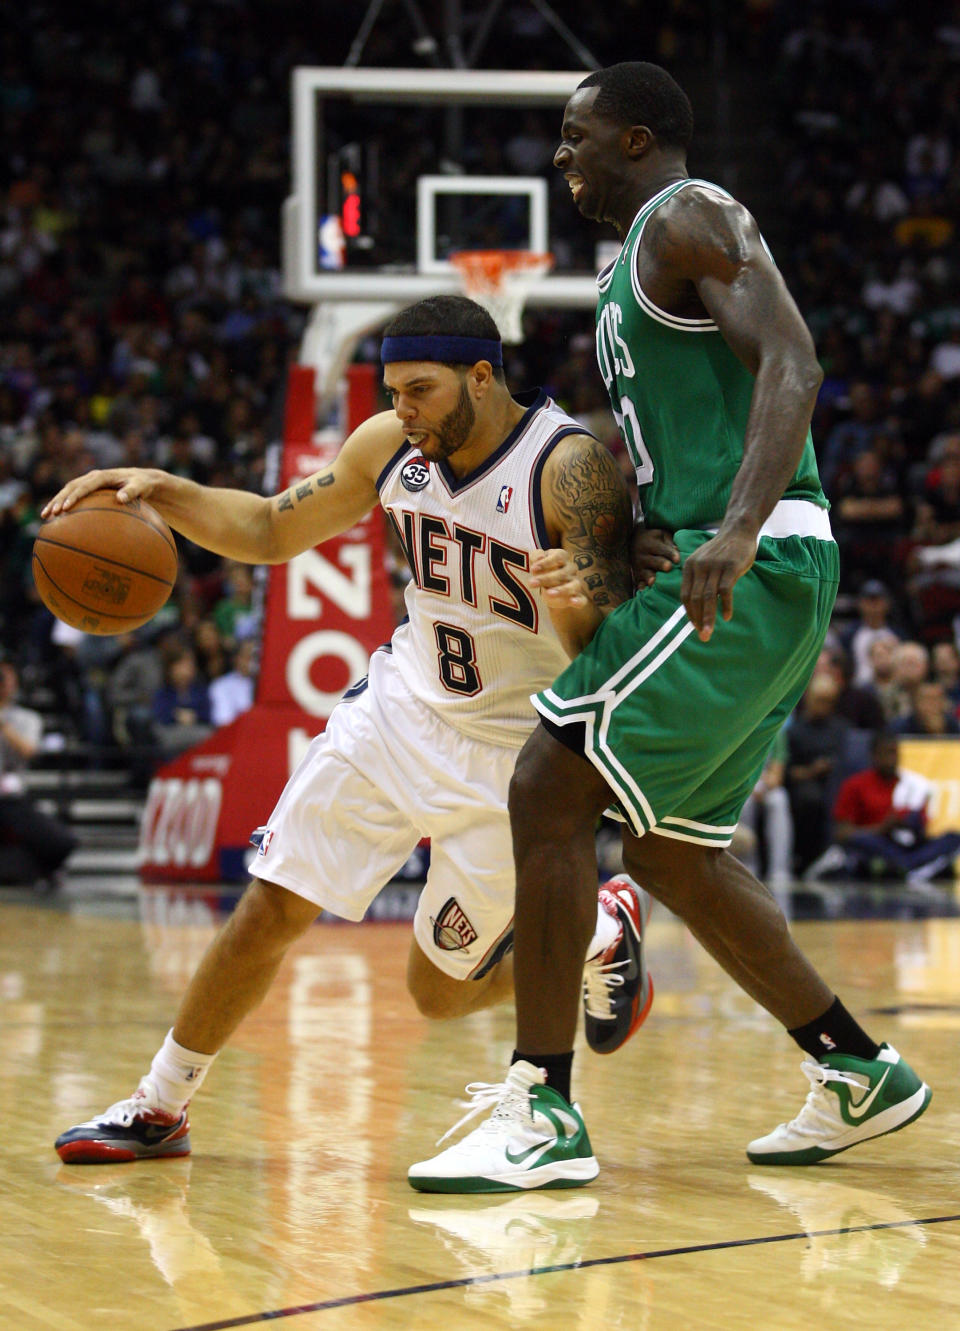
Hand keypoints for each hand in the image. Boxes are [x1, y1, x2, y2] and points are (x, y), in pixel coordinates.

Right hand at [41, 468, 161, 518]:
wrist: (144, 480)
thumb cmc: (143, 485)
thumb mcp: (141, 486)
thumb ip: (132, 492)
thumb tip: (121, 499)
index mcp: (103, 476)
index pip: (85, 485)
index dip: (74, 496)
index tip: (65, 508)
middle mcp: (93, 477)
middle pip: (71, 487)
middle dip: (59, 500)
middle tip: (50, 514)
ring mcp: (90, 483)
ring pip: (68, 491)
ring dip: (56, 502)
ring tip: (45, 516)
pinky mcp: (90, 489)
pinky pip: (74, 496)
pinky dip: (64, 505)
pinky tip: (57, 518)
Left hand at [529, 549, 587, 609]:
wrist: (547, 588)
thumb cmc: (541, 570)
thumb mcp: (535, 561)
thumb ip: (535, 557)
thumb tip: (540, 557)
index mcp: (562, 557)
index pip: (558, 557)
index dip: (546, 563)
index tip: (533, 569)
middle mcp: (571, 569)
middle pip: (562, 573)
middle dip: (546, 579)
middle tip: (531, 583)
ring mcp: (575, 583)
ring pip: (574, 585)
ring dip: (562, 590)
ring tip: (549, 593)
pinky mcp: (577, 597)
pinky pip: (582, 599)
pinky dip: (578, 601)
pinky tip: (573, 602)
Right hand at [631, 527, 678, 587]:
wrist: (633, 541)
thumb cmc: (654, 539)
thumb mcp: (662, 536)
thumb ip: (670, 543)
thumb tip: (678, 553)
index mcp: (650, 544)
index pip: (662, 549)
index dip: (670, 554)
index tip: (678, 559)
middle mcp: (643, 555)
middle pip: (653, 561)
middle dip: (660, 564)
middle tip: (668, 567)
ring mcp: (638, 566)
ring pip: (644, 572)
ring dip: (649, 577)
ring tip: (653, 581)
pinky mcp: (636, 575)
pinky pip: (638, 581)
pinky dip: (641, 586)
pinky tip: (643, 591)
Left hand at [681, 527, 756, 641]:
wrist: (738, 530)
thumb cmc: (722, 550)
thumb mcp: (704, 561)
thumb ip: (699, 579)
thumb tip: (697, 605)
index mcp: (689, 567)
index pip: (686, 595)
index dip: (689, 613)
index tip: (695, 626)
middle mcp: (699, 567)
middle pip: (695, 599)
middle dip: (697, 620)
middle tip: (702, 637)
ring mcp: (715, 566)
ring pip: (708, 597)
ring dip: (708, 618)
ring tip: (709, 633)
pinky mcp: (730, 567)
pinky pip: (725, 591)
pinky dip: (725, 606)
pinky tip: (726, 617)